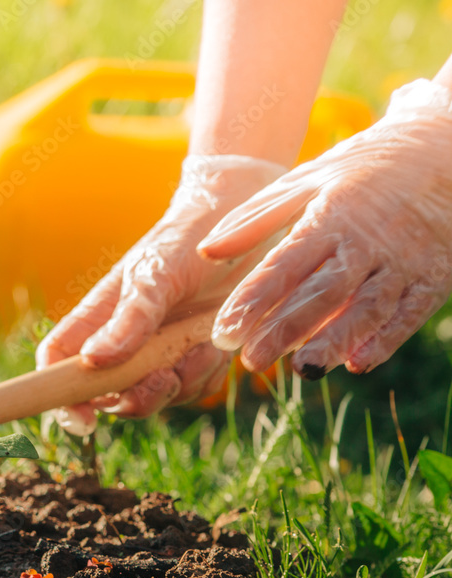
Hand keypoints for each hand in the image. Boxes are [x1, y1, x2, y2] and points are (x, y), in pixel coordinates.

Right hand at [37, 154, 287, 433]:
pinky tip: (216, 341)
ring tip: (201, 339)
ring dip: (181, 379)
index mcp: (96, 317)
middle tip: (164, 376)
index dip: (60, 395)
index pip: (59, 362)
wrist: (248, 227)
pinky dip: (206, 373)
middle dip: (137, 396)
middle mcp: (121, 341)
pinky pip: (193, 390)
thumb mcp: (155, 273)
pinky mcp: (194, 358)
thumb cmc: (187, 239)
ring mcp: (158, 353)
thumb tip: (91, 362)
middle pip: (110, 394)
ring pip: (155, 397)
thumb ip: (128, 319)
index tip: (82, 420)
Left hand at [198, 79, 451, 378]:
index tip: (224, 332)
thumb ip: (254, 219)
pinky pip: (409, 314)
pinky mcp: (434, 277)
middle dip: (285, 329)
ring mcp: (403, 261)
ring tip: (304, 370)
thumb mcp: (304, 181)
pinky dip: (385, 340)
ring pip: (367, 307)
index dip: (253, 300)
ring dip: (335, 341)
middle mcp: (367, 241)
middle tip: (250, 362)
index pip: (285, 264)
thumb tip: (206, 251)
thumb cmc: (359, 170)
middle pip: (322, 292)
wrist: (444, 150)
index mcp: (331, 215)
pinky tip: (357, 364)